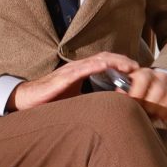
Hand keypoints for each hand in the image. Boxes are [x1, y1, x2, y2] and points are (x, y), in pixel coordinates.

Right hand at [10, 51, 138, 111]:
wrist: (28, 99)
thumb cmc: (51, 98)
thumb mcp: (76, 98)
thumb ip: (91, 98)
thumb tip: (110, 108)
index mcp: (82, 71)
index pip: (106, 62)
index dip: (121, 63)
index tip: (136, 69)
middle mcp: (78, 67)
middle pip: (105, 58)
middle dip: (123, 60)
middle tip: (138, 66)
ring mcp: (71, 71)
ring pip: (96, 61)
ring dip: (114, 61)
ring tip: (129, 65)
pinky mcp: (62, 78)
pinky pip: (81, 69)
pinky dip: (94, 66)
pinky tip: (105, 66)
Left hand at [122, 66, 166, 124]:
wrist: (163, 85)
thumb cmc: (142, 91)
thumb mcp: (131, 86)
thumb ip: (124, 90)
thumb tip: (117, 100)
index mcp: (145, 73)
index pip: (143, 78)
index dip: (137, 93)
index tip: (131, 105)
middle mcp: (161, 76)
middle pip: (158, 91)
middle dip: (149, 105)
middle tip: (143, 113)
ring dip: (159, 111)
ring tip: (152, 116)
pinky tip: (164, 116)